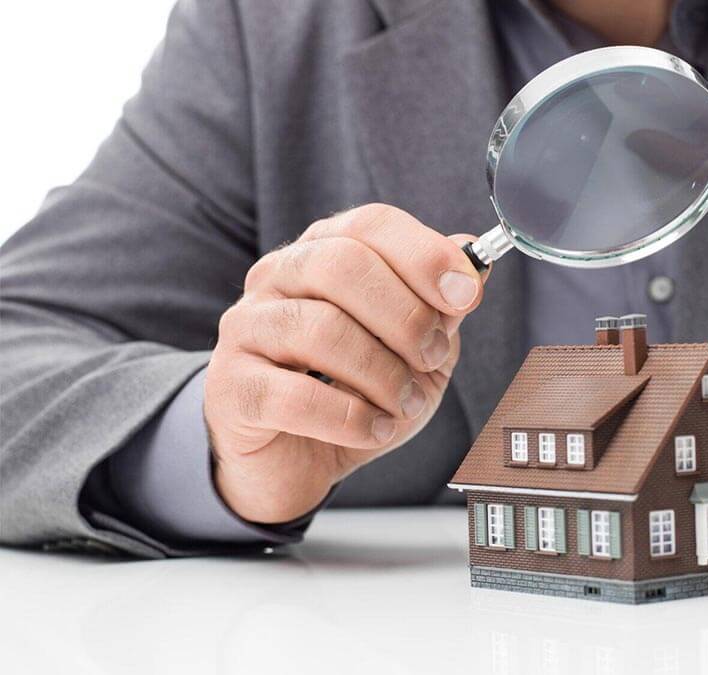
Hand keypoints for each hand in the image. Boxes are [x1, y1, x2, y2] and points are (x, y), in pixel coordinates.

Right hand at [204, 204, 485, 522]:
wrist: (295, 461)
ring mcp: (245, 329)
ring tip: (405, 402)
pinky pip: (294, 396)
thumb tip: (476, 260)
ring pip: (321, 329)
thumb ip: (441, 307)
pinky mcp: (231, 388)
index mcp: (323, 252)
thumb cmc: (355, 394)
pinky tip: (373, 430)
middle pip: (341, 264)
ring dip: (383, 374)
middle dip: (406, 316)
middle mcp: (276, 278)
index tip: (465, 294)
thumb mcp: (415, 350)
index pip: (370, 224)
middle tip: (433, 357)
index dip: (424, 254)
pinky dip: (350, 418)